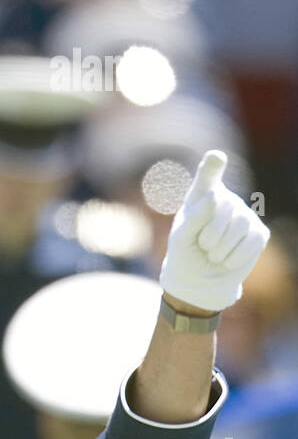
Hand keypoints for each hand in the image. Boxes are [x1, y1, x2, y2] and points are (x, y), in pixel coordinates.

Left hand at [159, 150, 268, 313]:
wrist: (198, 281)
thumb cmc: (186, 253)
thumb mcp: (181, 238)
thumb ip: (194, 217)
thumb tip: (215, 197)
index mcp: (203, 195)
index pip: (208, 175)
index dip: (212, 166)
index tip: (215, 158)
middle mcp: (227, 200)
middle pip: (224, 208)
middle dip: (209, 235)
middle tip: (202, 246)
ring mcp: (245, 215)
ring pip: (240, 225)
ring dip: (220, 249)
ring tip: (212, 255)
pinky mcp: (258, 234)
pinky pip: (252, 242)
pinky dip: (235, 258)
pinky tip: (227, 260)